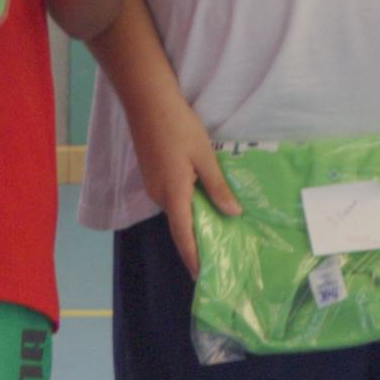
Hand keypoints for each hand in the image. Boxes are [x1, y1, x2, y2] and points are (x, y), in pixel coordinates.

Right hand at [131, 94, 239, 272]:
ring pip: (176, 212)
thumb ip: (217, 187)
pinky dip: (186, 209)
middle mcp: (160, 195)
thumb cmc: (178, 126)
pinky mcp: (153, 175)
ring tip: (215, 234)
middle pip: (180, 226)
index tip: (203, 277)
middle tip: (219, 256)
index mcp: (174, 194)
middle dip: (196, 244)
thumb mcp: (205, 156)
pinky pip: (172, 199)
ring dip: (192, 225)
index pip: (184, 235)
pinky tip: (202, 206)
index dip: (194, 257)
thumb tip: (233, 213)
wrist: (147, 102)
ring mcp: (153, 185)